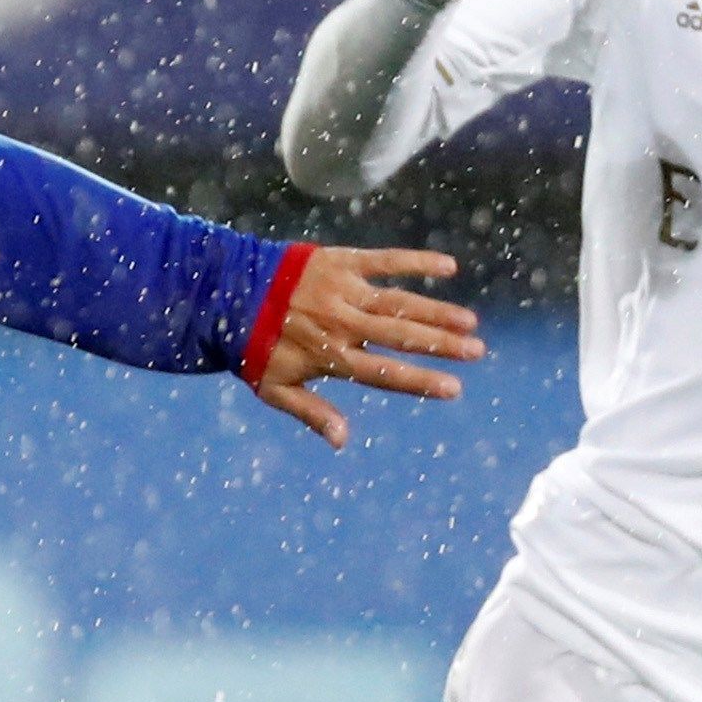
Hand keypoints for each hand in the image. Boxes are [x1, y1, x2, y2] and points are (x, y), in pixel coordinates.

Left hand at [245, 245, 480, 450]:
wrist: (225, 293)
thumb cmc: (252, 346)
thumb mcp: (274, 387)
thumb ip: (312, 412)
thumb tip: (343, 442)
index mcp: (329, 356)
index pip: (384, 372)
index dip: (419, 381)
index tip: (454, 388)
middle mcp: (341, 323)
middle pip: (400, 336)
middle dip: (441, 345)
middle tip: (476, 351)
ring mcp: (342, 291)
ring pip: (400, 302)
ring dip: (437, 311)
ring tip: (470, 322)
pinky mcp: (340, 261)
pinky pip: (385, 260)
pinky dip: (416, 261)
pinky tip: (448, 267)